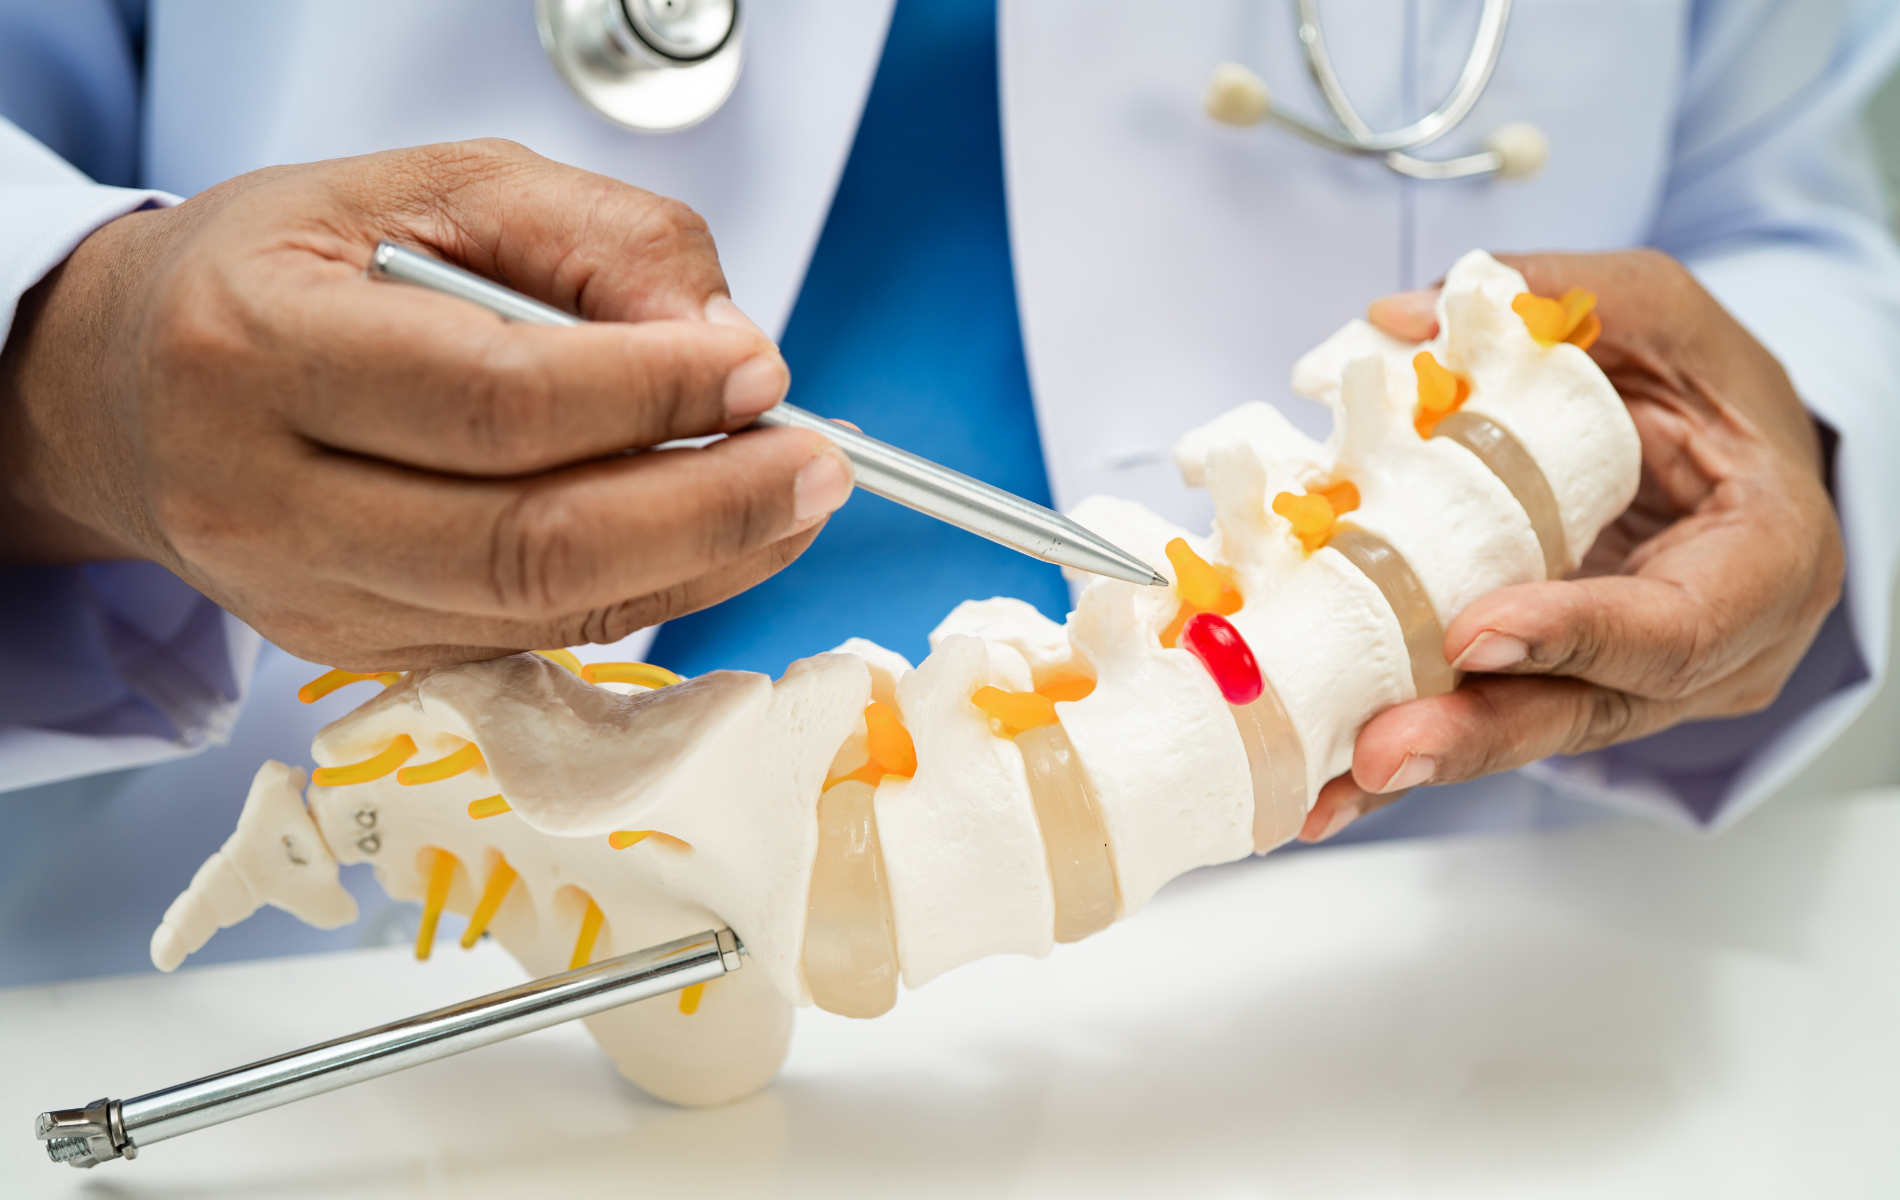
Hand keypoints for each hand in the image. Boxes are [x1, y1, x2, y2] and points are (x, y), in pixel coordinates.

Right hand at [0, 140, 853, 668]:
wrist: (134, 388)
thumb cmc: (287, 272)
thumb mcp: (432, 188)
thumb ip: (593, 238)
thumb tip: (723, 335)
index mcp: (261, 348)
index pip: (496, 399)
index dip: (652, 392)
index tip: (758, 367)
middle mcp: (266, 497)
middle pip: (530, 540)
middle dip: (707, 505)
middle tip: (816, 461)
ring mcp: (307, 598)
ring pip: (541, 610)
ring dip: (701, 560)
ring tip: (794, 500)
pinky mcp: (356, 650)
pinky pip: (532, 638)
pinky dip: (646, 591)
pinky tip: (716, 539)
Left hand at [1301, 249, 1843, 840]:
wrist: (1725, 445)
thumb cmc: (1706, 382)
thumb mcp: (1657, 311)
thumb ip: (1555, 297)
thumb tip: (1400, 322)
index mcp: (1766, 562)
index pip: (1674, 623)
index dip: (1573, 633)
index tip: (1474, 633)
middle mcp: (1710, 653)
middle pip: (1588, 708)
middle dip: (1475, 731)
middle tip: (1378, 750)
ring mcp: (1638, 689)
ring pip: (1528, 731)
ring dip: (1422, 758)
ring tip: (1326, 789)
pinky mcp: (1568, 693)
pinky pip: (1489, 721)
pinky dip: (1407, 748)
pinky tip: (1324, 791)